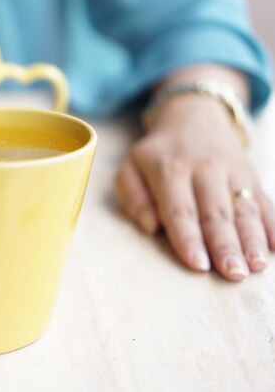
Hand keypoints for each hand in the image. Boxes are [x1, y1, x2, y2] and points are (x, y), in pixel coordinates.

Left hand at [114, 95, 274, 280]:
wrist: (193, 117)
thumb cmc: (156, 155)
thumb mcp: (131, 167)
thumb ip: (134, 197)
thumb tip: (150, 227)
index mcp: (170, 169)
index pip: (180, 209)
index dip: (189, 238)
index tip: (198, 265)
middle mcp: (205, 169)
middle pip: (216, 212)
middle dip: (226, 246)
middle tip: (233, 274)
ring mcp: (233, 171)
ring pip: (244, 208)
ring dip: (252, 239)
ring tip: (257, 266)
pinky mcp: (251, 175)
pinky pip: (265, 200)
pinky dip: (273, 223)